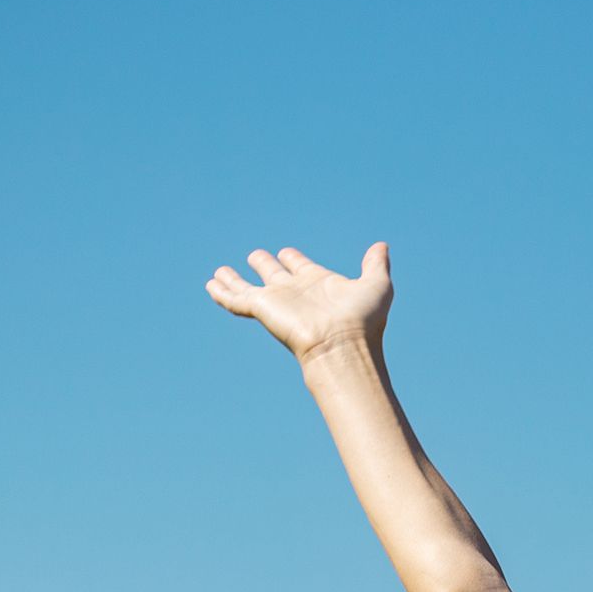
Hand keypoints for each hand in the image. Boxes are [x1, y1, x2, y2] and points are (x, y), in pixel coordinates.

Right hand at [206, 242, 392, 364]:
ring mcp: (277, 301)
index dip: (294, 259)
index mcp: (320, 285)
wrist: (342, 345)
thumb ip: (375, 264)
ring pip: (250, 287)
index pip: (302, 267)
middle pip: (275, 274)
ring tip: (219, 272)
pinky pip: (236, 298)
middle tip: (256, 256)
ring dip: (235, 280)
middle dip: (266, 264)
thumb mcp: (376, 285)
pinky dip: (222, 292)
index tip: (286, 252)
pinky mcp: (261, 307)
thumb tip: (381, 246)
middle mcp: (296, 293)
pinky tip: (211, 285)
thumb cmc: (363, 321)